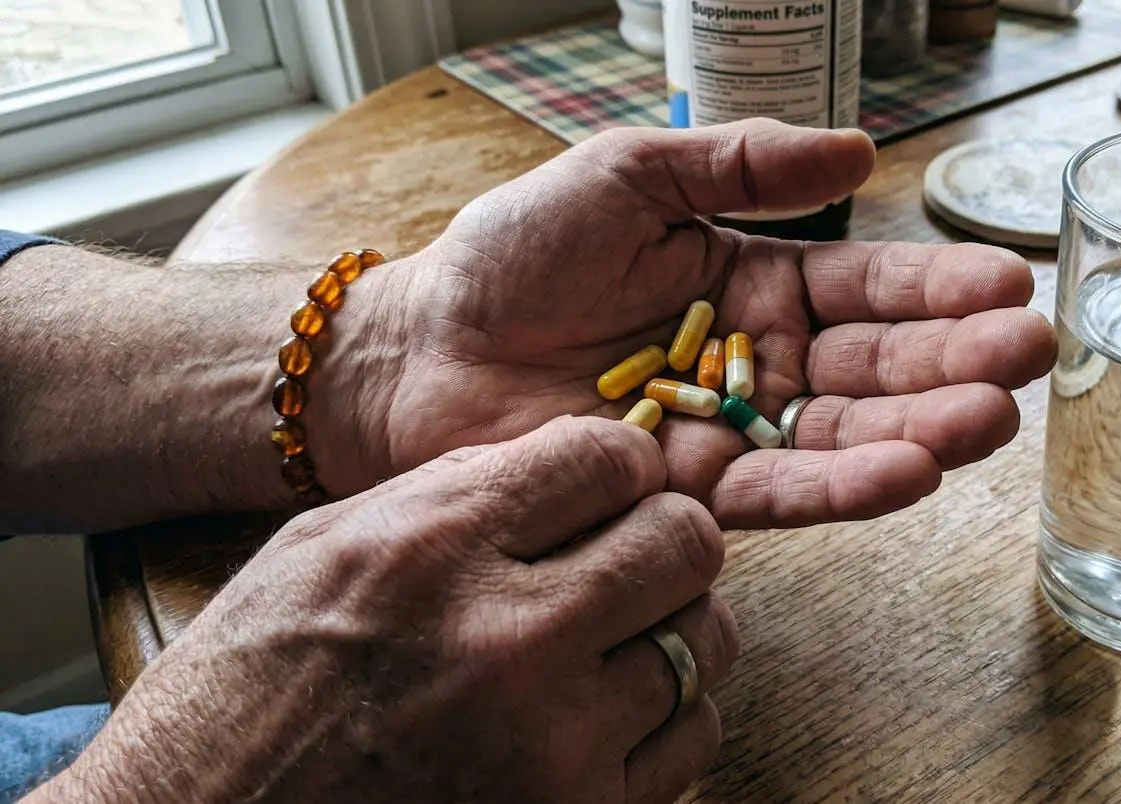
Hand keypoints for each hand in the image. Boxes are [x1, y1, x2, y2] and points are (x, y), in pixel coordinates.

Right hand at [42, 417, 735, 801]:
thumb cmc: (243, 691)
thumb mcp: (318, 549)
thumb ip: (452, 495)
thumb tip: (569, 462)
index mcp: (432, 551)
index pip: (608, 459)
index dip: (622, 466)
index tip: (611, 489)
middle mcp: (505, 642)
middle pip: (683, 544)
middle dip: (667, 537)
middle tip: (633, 556)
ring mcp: (550, 746)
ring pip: (705, 642)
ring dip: (674, 627)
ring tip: (617, 638)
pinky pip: (693, 739)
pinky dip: (667, 718)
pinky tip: (610, 713)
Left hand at [340, 120, 1055, 528]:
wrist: (421, 349)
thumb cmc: (513, 253)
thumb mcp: (630, 176)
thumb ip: (742, 166)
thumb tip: (863, 153)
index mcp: (754, 280)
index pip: (865, 286)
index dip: (935, 288)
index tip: (1007, 281)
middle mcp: (758, 360)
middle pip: (876, 366)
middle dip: (955, 362)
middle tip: (1031, 354)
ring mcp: (731, 430)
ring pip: (845, 434)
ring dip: (923, 429)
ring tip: (993, 420)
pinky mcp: (690, 492)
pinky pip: (779, 489)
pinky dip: (844, 484)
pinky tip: (909, 473)